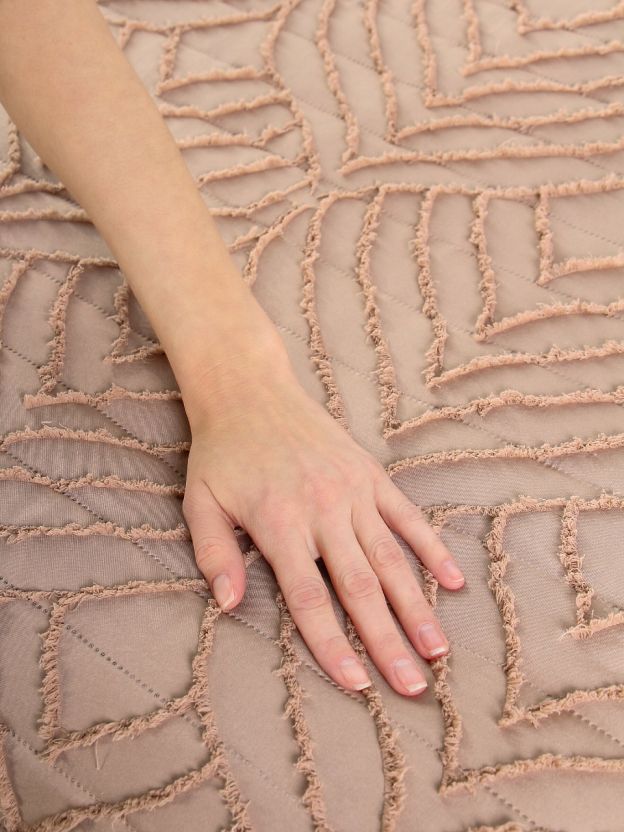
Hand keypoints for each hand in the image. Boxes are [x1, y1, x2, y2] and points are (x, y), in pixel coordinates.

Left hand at [181, 352, 465, 697]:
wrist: (249, 390)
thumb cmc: (221, 451)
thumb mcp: (200, 502)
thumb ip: (214, 554)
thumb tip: (229, 604)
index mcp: (279, 524)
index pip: (311, 599)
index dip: (333, 647)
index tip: (357, 685)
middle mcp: (323, 511)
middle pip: (361, 588)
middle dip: (388, 641)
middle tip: (413, 686)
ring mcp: (353, 491)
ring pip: (391, 558)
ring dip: (416, 605)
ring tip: (438, 648)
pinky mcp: (370, 474)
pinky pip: (407, 516)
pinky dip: (431, 548)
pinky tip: (452, 580)